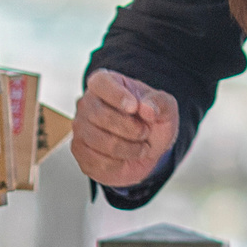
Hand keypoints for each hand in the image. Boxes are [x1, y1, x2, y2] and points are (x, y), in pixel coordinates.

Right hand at [70, 70, 179, 189]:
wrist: (147, 148)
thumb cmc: (151, 121)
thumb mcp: (165, 107)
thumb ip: (160, 102)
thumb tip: (146, 107)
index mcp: (105, 83)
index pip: (101, 83)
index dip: (116, 95)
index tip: (134, 107)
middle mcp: (87, 103)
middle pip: (101, 115)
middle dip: (131, 128)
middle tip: (145, 132)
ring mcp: (80, 128)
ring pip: (101, 141)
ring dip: (130, 148)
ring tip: (141, 147)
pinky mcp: (81, 152)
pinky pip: (98, 161)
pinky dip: (120, 163)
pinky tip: (127, 157)